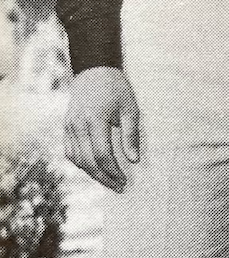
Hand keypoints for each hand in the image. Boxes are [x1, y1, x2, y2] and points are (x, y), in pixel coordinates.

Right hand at [63, 67, 140, 191]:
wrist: (94, 70)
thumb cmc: (116, 88)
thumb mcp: (130, 109)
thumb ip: (131, 136)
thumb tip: (134, 160)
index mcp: (95, 120)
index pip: (102, 155)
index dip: (113, 172)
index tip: (125, 181)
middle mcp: (78, 125)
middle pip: (88, 161)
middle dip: (104, 178)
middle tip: (119, 187)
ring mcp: (69, 126)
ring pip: (77, 159)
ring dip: (92, 173)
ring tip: (109, 181)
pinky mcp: (66, 127)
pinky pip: (70, 151)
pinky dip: (81, 163)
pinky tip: (95, 169)